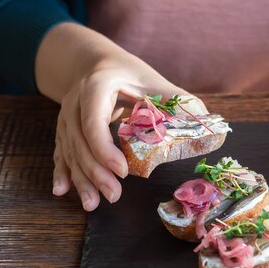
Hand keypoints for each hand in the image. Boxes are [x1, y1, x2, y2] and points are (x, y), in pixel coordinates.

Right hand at [52, 59, 205, 210]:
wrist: (96, 63)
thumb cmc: (129, 73)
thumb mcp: (153, 80)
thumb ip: (178, 100)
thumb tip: (208, 121)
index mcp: (96, 87)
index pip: (93, 121)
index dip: (105, 148)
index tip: (123, 171)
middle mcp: (74, 102)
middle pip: (80, 142)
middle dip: (95, 172)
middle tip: (114, 195)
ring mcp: (66, 117)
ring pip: (69, 151)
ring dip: (81, 179)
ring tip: (92, 204)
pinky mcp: (64, 130)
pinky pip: (61, 153)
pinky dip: (62, 173)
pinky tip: (62, 191)